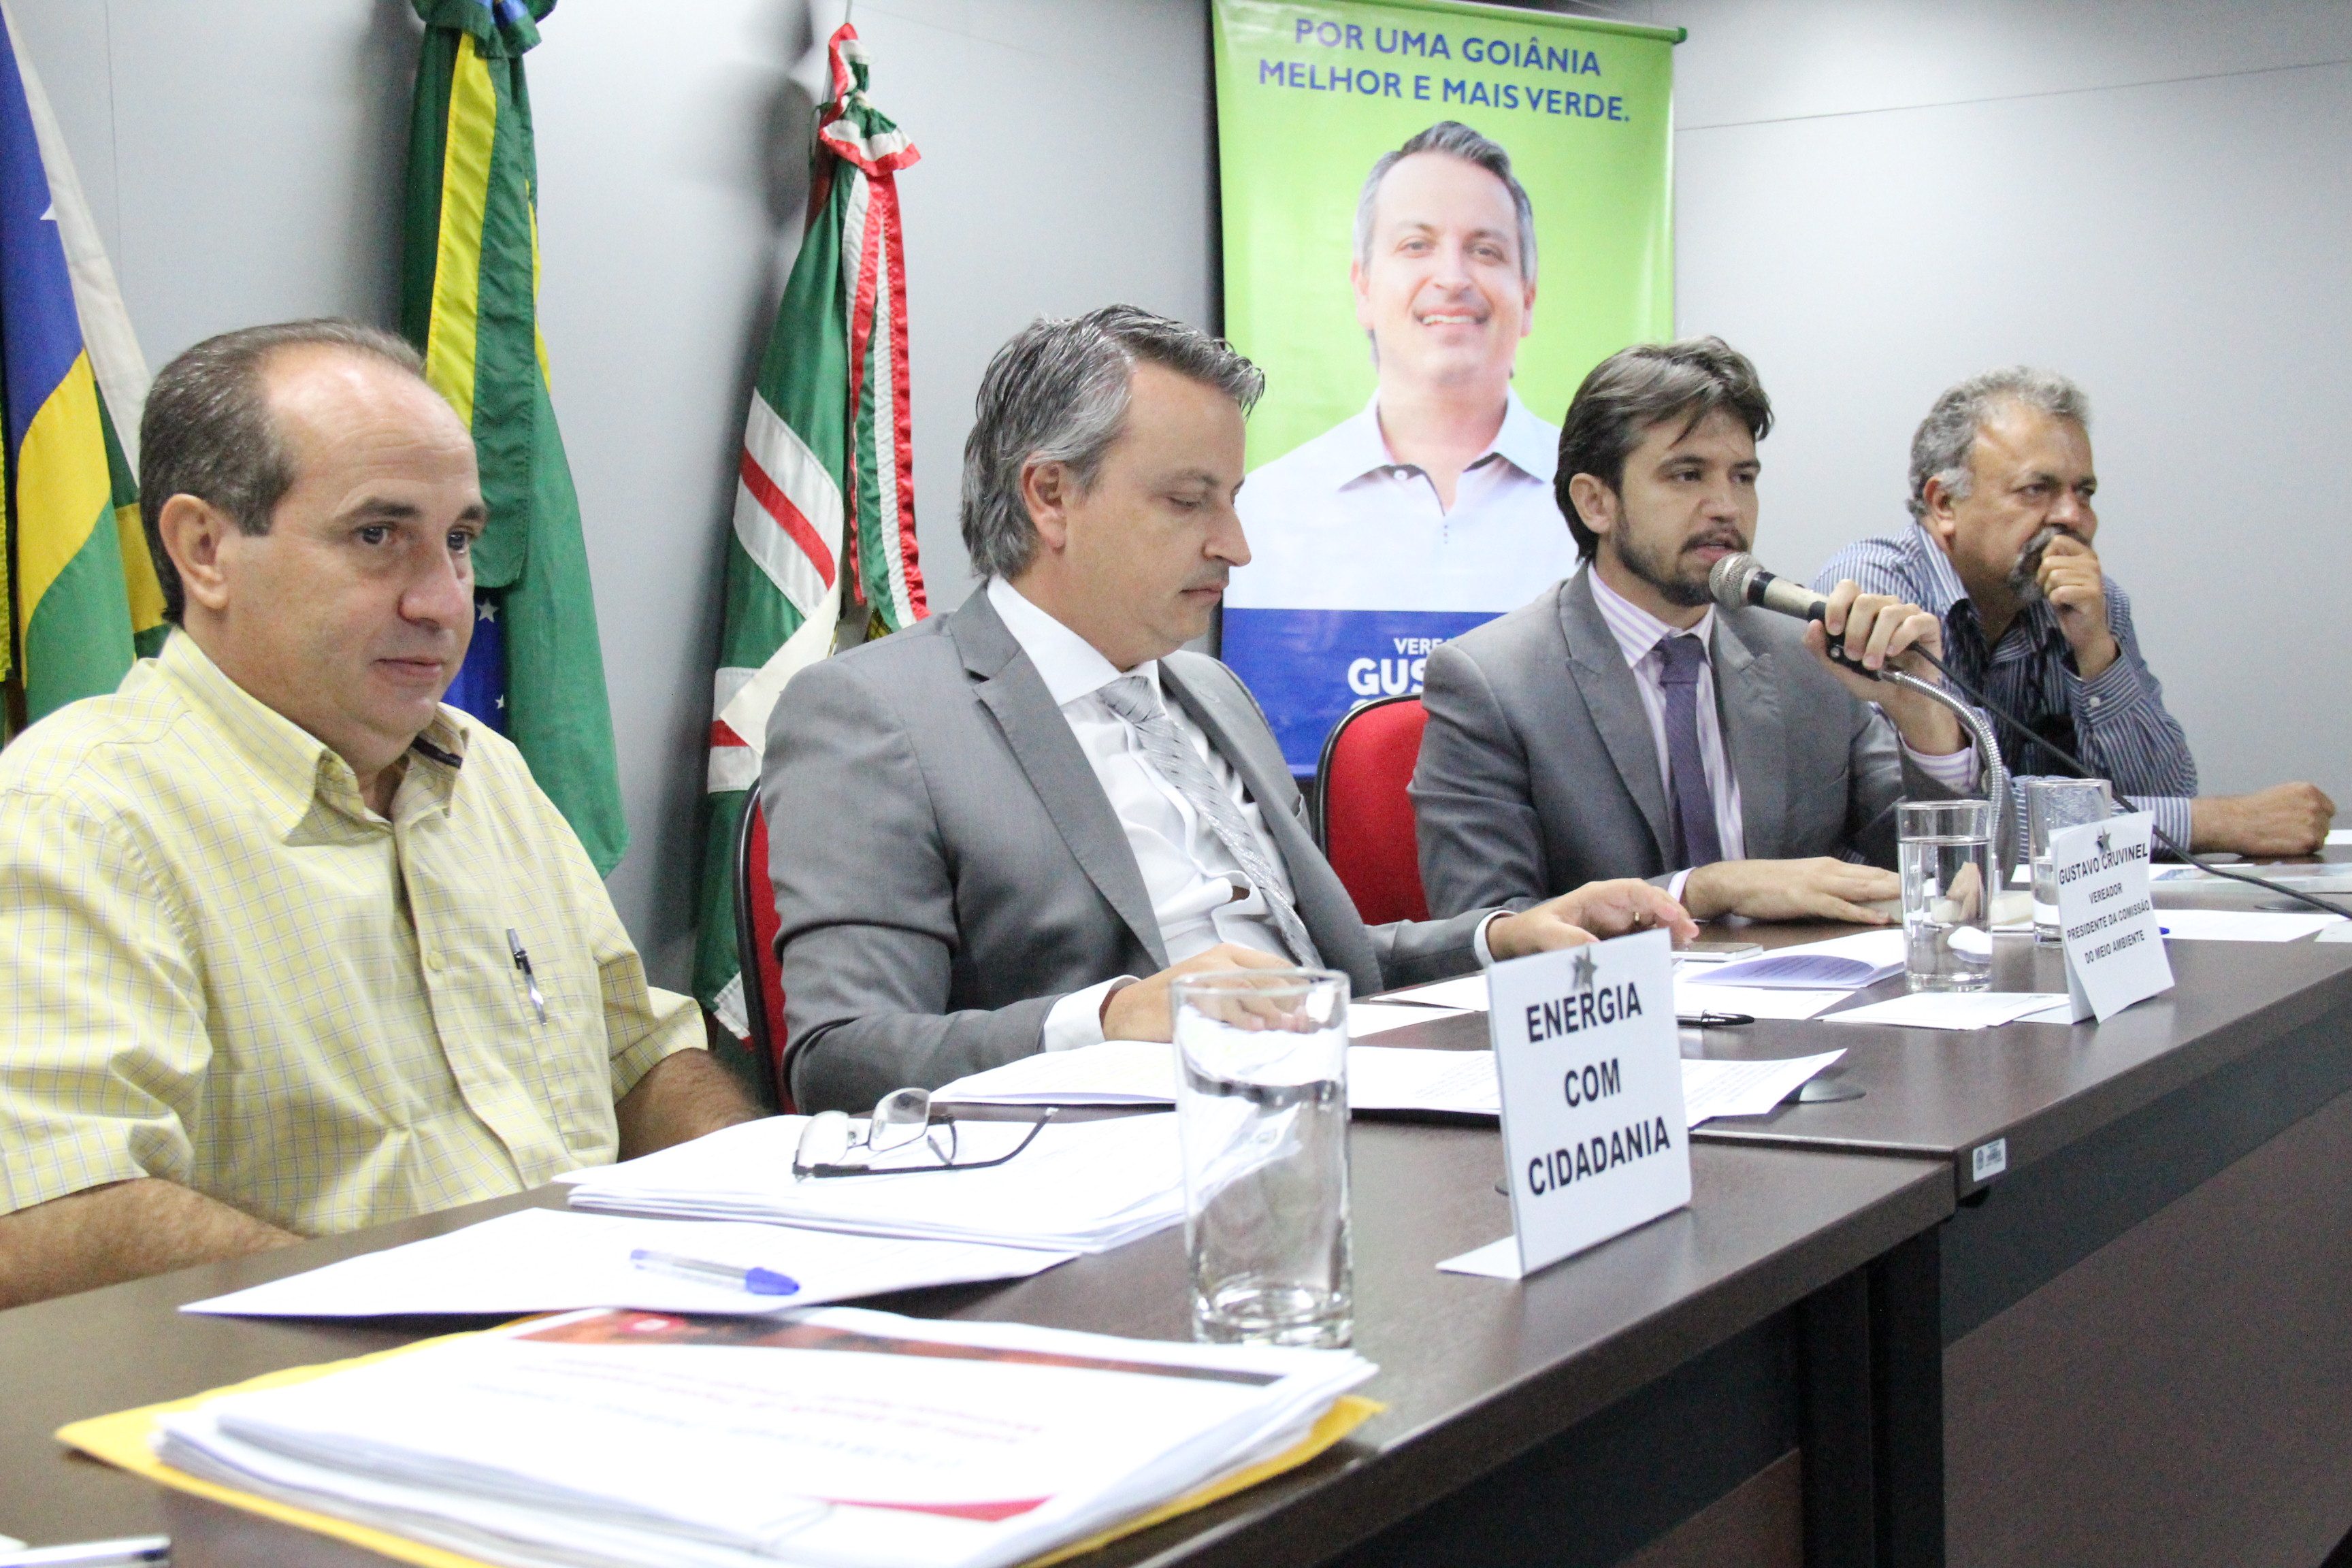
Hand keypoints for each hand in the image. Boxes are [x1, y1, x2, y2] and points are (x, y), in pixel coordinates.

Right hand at [1100, 943, 1295, 1041]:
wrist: (1129, 1010)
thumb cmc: (1175, 1002)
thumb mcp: (1214, 990)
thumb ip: (1245, 996)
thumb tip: (1285, 1017)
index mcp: (1227, 955)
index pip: (1274, 965)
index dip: (1295, 986)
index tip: (1308, 1008)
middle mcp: (1218, 960)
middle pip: (1265, 977)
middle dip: (1288, 1002)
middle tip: (1302, 1024)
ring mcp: (1203, 975)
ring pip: (1248, 988)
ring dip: (1270, 1010)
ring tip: (1285, 1028)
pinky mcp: (1188, 994)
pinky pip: (1221, 1004)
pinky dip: (1241, 1017)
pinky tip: (1255, 1028)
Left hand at [1486, 879, 1698, 959]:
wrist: (1521, 941)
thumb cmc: (1532, 930)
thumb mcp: (1544, 933)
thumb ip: (1566, 940)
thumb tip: (1596, 949)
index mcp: (1598, 896)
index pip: (1636, 891)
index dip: (1659, 902)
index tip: (1676, 917)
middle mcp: (1612, 906)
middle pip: (1651, 903)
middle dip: (1672, 915)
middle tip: (1689, 935)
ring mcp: (1616, 921)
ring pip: (1652, 919)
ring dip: (1669, 929)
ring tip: (1685, 944)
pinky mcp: (1617, 937)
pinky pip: (1643, 936)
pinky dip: (1658, 943)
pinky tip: (1669, 953)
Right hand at [1680, 857, 1900, 924]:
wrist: (1737, 880)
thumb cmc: (1767, 884)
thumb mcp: (1803, 882)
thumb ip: (1828, 888)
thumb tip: (1850, 900)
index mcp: (1829, 867)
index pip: (1871, 872)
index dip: (1896, 879)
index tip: (1918, 887)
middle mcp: (1829, 871)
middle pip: (1873, 878)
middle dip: (1902, 887)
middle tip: (1928, 896)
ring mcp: (1819, 884)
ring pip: (1863, 890)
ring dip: (1889, 897)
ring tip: (1915, 904)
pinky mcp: (1808, 899)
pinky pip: (1841, 908)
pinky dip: (1862, 914)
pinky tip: (1879, 918)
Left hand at [1808, 581, 1962, 755]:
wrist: (1900, 699)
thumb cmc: (1871, 679)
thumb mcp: (1840, 668)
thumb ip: (1821, 648)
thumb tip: (1813, 625)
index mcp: (1861, 611)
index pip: (1848, 588)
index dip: (1837, 605)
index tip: (1834, 631)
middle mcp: (1884, 606)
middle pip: (1866, 601)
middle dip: (1855, 631)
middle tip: (1854, 656)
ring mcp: (1907, 613)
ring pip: (1888, 613)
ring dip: (1876, 641)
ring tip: (1873, 664)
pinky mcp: (1927, 624)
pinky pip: (1914, 621)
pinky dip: (1900, 638)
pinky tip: (1894, 654)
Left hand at [2036, 534, 2117, 676]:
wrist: (2085, 631)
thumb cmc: (2068, 602)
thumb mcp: (2059, 576)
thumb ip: (2052, 559)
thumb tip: (2032, 546)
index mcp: (2085, 554)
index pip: (2056, 540)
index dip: (2045, 558)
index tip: (2050, 574)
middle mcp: (2092, 562)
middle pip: (2050, 561)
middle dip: (2044, 579)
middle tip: (2054, 591)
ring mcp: (2094, 578)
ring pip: (2054, 577)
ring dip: (2050, 591)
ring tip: (2061, 598)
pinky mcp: (2091, 595)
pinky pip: (2059, 592)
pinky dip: (2055, 601)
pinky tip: (2065, 605)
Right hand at [2189, 783, 2336, 857]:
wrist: (2234, 822)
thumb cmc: (2249, 811)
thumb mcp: (2280, 795)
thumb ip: (2300, 802)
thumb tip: (2308, 815)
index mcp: (2308, 790)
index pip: (2327, 809)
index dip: (2315, 818)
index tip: (2303, 824)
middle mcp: (2314, 804)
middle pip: (2325, 824)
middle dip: (2311, 830)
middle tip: (2289, 833)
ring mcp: (2313, 822)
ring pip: (2320, 837)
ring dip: (2306, 840)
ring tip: (2284, 839)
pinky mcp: (2309, 840)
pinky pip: (2314, 848)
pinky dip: (2302, 850)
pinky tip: (2285, 845)